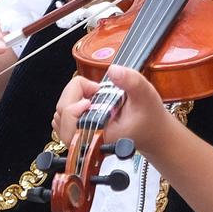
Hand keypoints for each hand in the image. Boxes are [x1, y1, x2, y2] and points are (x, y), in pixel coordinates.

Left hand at [51, 66, 175, 153]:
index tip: (95, 92)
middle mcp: (88, 141)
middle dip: (75, 93)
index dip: (76, 102)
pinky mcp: (78, 133)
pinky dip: (71, 104)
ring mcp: (81, 138)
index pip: (71, 122)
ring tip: (94, 94)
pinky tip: (88, 101)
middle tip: (95, 88)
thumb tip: (113, 70)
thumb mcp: (145, 95)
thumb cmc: (149, 118)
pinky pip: (63, 119)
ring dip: (73, 98)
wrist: (152, 132)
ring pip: (60, 116)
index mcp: (101, 136)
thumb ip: (131, 81)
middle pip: (62, 114)